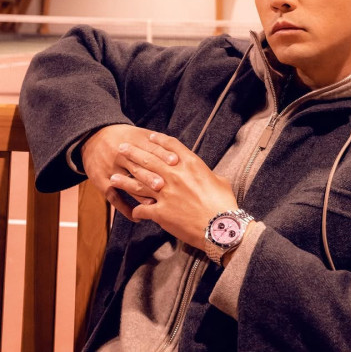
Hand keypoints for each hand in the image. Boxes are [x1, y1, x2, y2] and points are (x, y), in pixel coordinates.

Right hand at [81, 124, 178, 220]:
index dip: (163, 154)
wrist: (94, 138)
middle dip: (151, 176)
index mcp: (133, 141)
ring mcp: (111, 169)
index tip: (175, 161)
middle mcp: (121, 155)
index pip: (150, 148)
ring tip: (153, 203)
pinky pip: (114, 197)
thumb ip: (157, 144)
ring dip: (140, 194)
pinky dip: (125, 209)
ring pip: (127, 183)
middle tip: (163, 184)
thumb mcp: (139, 134)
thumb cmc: (124, 137)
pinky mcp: (101, 182)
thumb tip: (179, 155)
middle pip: (138, 166)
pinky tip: (137, 217)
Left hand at [109, 131, 237, 248]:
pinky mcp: (160, 212)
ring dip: (124, 180)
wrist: (220, 226)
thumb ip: (208, 175)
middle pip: (149, 159)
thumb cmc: (224, 203)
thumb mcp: (220, 181)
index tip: (149, 138)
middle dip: (133, 153)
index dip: (158, 141)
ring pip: (139, 183)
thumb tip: (207, 175)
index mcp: (191, 164)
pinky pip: (142, 210)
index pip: (171, 146)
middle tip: (121, 148)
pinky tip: (132, 212)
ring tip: (113, 176)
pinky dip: (136, 211)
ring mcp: (165, 193)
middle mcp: (175, 175)